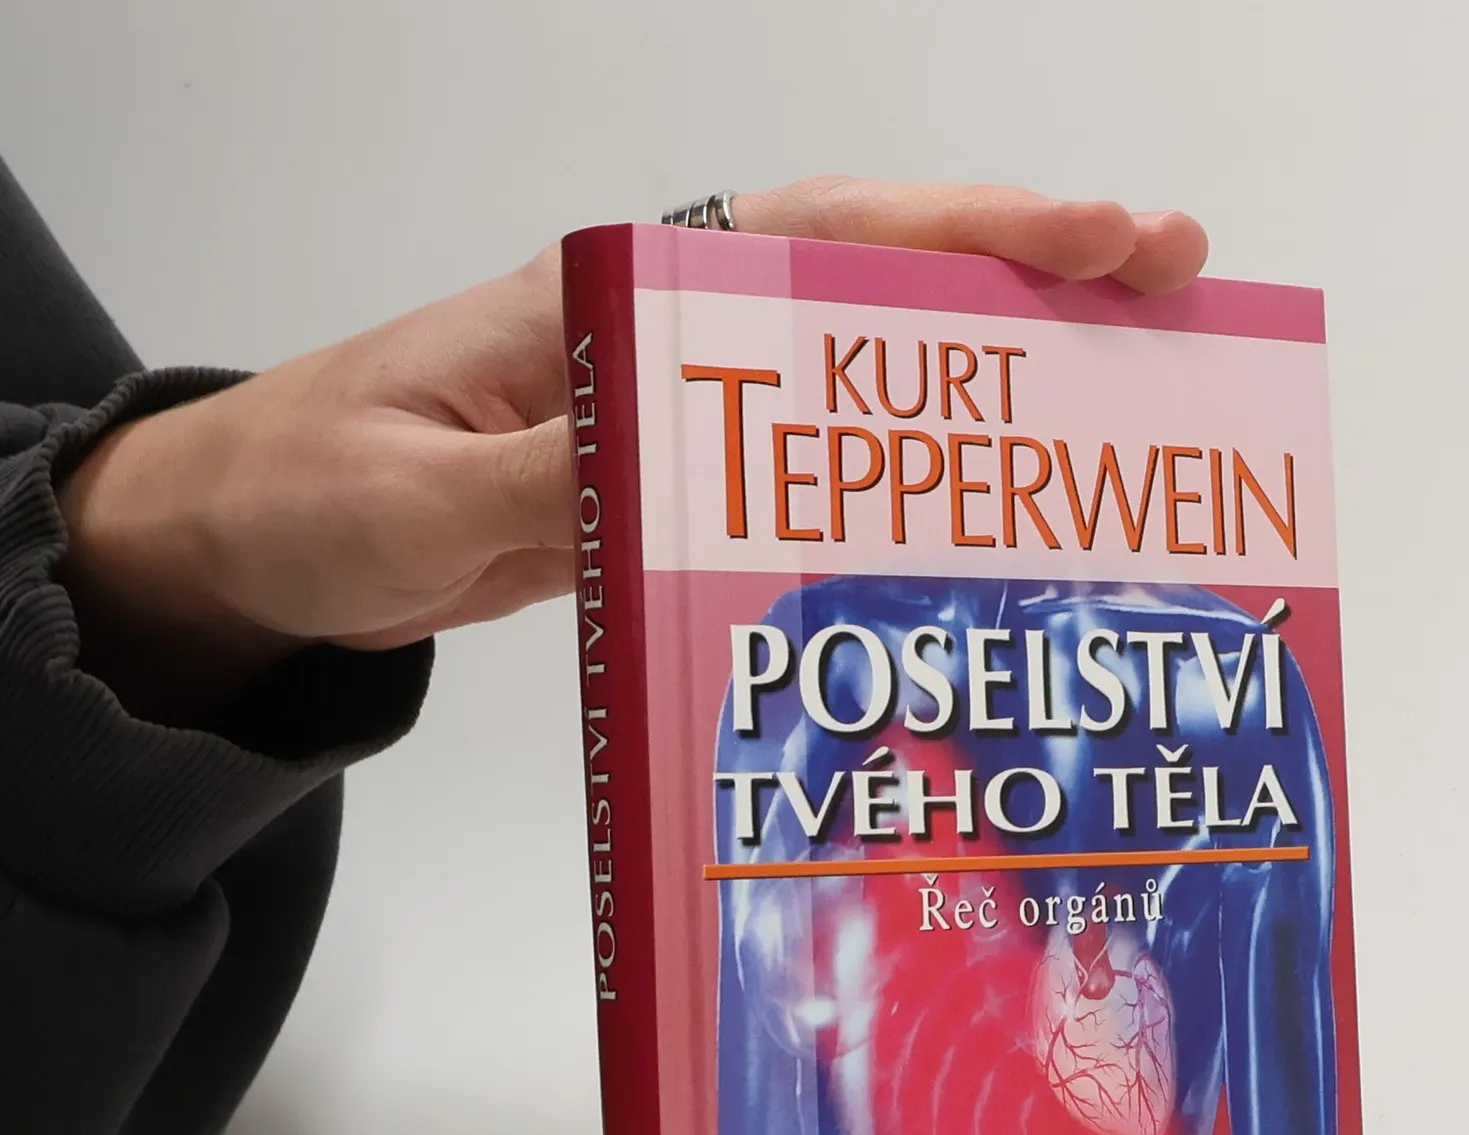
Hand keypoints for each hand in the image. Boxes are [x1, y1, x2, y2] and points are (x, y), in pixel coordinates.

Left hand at [56, 179, 1208, 724]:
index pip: (817, 238)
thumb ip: (549, 484)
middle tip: (1179, 286)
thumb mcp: (418, 496)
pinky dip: (911, 469)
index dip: (964, 232)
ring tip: (1128, 389)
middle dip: (1030, 276)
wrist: (266, 544)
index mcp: (615, 301)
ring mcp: (688, 411)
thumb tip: (680, 475)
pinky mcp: (682, 485)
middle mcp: (674, 337)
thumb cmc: (316, 489)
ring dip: (994, 371)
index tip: (1100, 234)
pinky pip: (823, 462)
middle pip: (879, 281)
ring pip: (870, 367)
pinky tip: (984, 508)